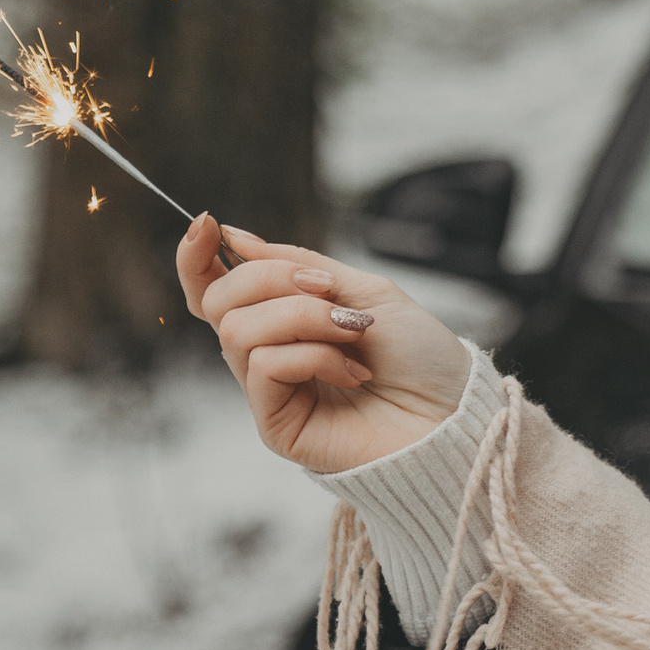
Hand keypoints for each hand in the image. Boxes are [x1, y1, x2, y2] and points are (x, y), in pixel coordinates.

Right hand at [177, 215, 475, 474]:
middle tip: (327, 289)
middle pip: (220, 302)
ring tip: (353, 331)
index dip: (197, 257)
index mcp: (284, 323)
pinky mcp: (276, 426)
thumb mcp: (364, 291)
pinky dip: (315, 355)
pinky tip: (355, 372)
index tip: (209, 223)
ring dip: (304, 317)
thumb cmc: (420, 357)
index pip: (216, 291)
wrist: (452, 414)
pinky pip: (266, 365)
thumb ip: (299, 266)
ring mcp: (270, 393)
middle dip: (270, 278)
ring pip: (239, 330)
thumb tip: (236, 238)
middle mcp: (269, 356)